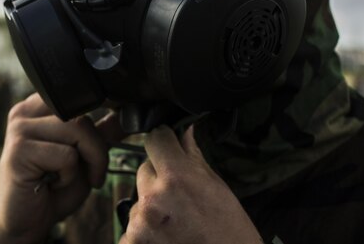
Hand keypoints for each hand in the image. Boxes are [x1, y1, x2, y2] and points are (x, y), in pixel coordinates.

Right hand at [0, 93, 122, 243]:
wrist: (25, 222)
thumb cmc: (52, 188)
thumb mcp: (82, 156)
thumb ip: (99, 134)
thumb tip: (126, 115)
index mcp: (37, 108)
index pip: (78, 95)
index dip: (101, 109)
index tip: (116, 125)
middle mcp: (24, 112)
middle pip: (81, 112)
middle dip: (98, 145)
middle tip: (94, 172)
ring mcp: (19, 130)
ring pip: (77, 129)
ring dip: (89, 160)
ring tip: (71, 179)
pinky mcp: (19, 152)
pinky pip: (66, 156)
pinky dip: (70, 176)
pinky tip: (53, 185)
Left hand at [119, 125, 262, 243]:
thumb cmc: (231, 232)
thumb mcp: (218, 189)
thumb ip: (193, 157)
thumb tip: (184, 130)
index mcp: (176, 177)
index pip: (154, 139)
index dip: (164, 141)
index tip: (170, 147)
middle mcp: (152, 198)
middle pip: (144, 169)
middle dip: (158, 177)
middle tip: (179, 196)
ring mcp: (139, 224)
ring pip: (137, 199)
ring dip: (151, 206)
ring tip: (175, 221)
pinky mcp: (132, 243)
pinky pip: (132, 227)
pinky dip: (145, 231)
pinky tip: (166, 238)